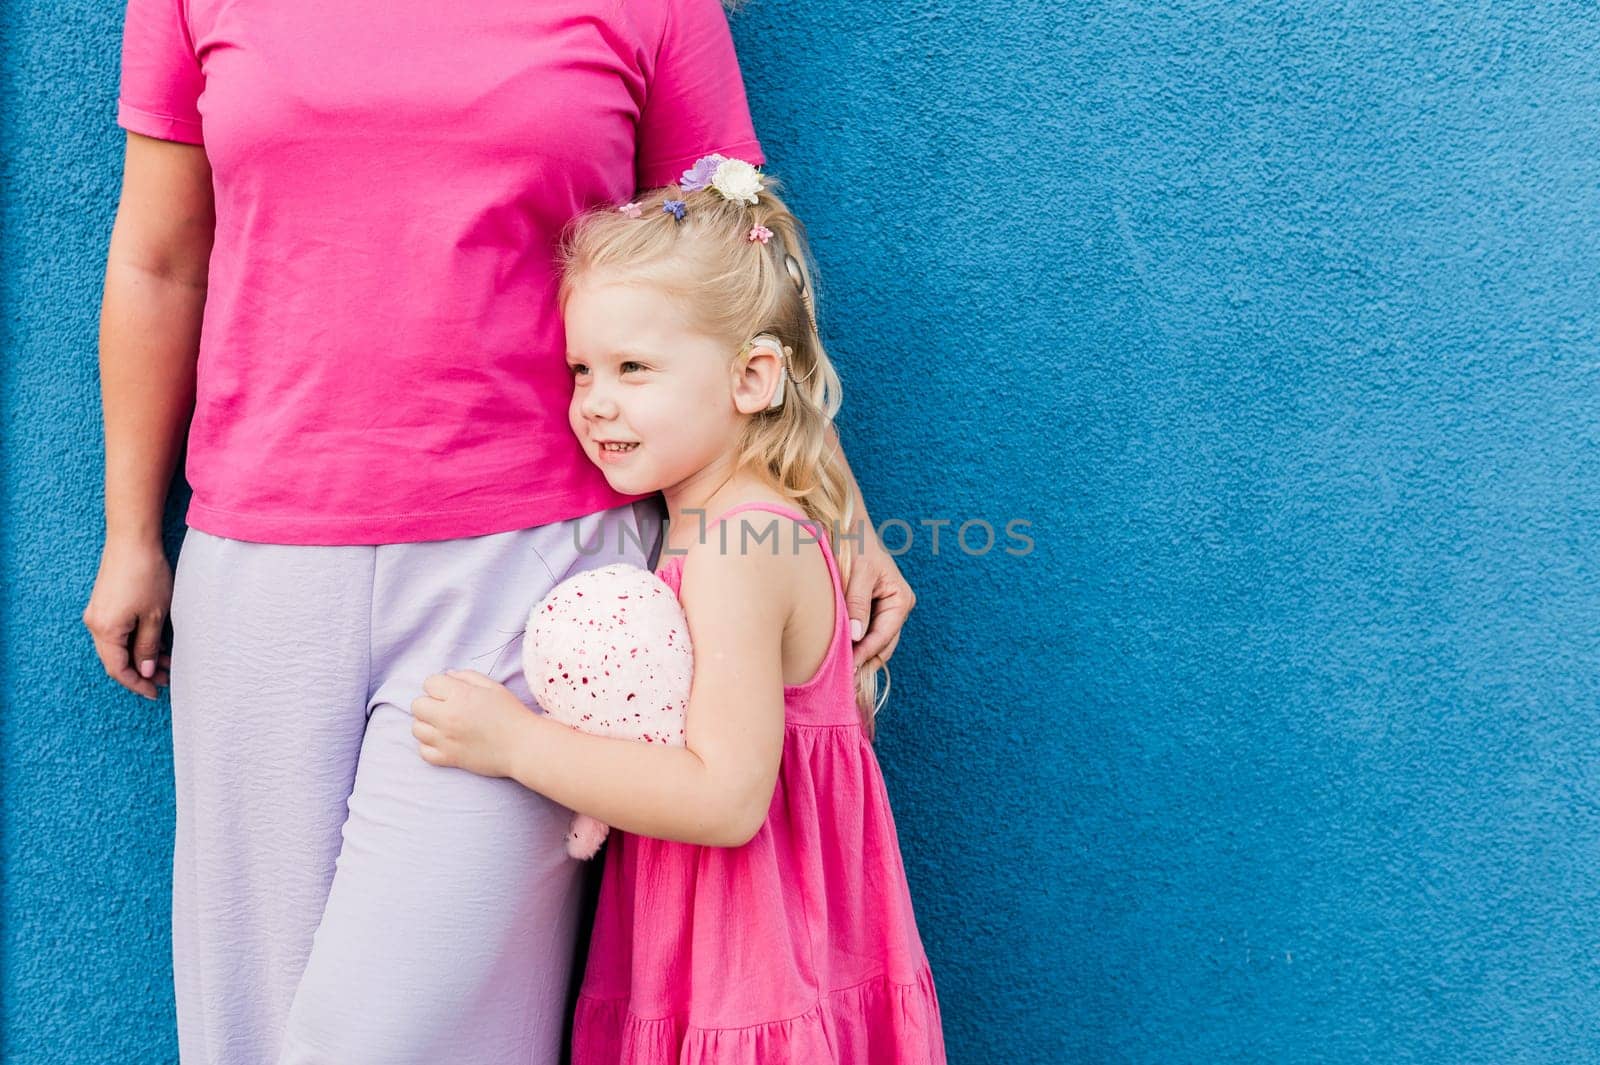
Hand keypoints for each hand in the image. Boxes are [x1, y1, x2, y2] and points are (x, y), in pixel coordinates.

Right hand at [83, 535, 173, 699]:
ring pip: (118, 645)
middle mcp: (95, 624)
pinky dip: (135, 641)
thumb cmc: (147, 576)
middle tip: (167, 678)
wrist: (132, 540)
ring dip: (140, 656)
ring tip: (167, 662)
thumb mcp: (155, 616)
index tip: (156, 692)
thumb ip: (148, 646)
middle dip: (141, 672)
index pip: (118, 669)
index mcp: (105, 631)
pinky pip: (118, 631)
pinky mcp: (104, 603)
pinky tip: (155, 642)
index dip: (137, 684)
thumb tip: (144, 671)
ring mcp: (98, 613)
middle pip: (116, 659)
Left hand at [411, 670, 531, 777]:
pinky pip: (423, 752)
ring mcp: (446, 740)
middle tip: (446, 707)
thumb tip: (447, 676)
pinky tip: (444, 741)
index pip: (429, 683)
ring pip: (416, 729)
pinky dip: (429, 746)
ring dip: (427, 724)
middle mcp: (448, 717)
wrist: (524, 747)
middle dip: (429, 703)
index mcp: (460, 696)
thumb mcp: (493, 687)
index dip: (440, 685)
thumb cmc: (512, 714)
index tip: (452, 691)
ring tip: (444, 725)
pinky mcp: (449, 759)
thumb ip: (467, 677)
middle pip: (417, 705)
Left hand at [845, 522, 916, 670]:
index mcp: (900, 600)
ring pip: (874, 643)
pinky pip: (865, 634)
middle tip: (843, 683)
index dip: (864, 655)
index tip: (846, 671)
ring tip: (840, 676)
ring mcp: (885, 610)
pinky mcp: (871, 609)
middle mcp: (897, 608)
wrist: (848, 525)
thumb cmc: (855, 542)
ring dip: (859, 657)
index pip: (883, 637)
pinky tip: (838, 656)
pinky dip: (854, 645)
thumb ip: (857, 602)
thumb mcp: (857, 571)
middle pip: (882, 646)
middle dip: (864, 663)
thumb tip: (856, 635)